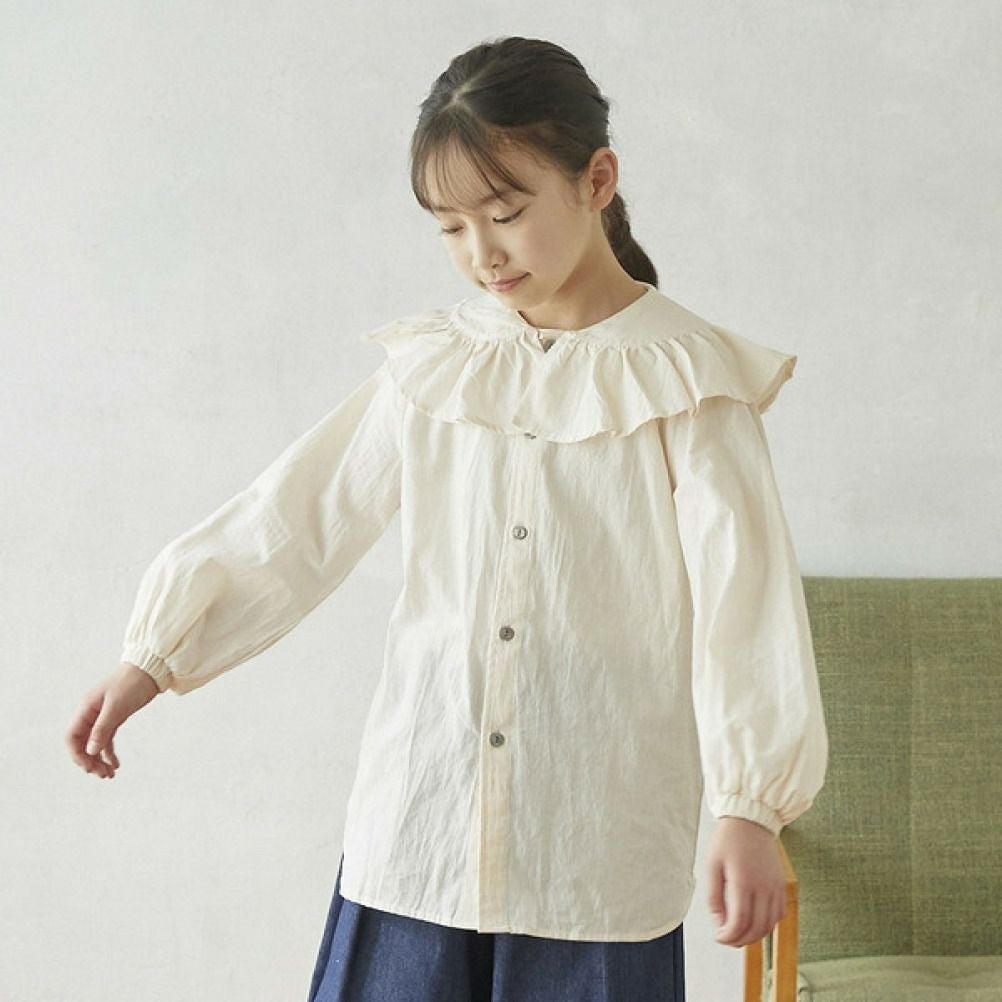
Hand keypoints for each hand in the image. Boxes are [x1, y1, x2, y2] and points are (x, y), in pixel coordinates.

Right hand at [65, 661, 160, 778]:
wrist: (150, 669)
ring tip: (109, 775)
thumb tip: (90, 751)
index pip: (72, 736)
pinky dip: (109, 753)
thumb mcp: (116, 706)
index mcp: (86, 708)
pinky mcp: (115, 717)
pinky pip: (107, 739)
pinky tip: (115, 764)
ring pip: (95, 744)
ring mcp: (103, 716)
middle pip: (82, 743)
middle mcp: (91, 713)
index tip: (89, 767)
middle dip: (89, 761)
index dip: (77, 754)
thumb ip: (102, 728)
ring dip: (99, 760)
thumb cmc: (132, 683)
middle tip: (103, 775)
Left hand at [706, 815, 786, 947]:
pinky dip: (768, 925)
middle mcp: (763, 886)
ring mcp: (775, 887)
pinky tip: (755, 922)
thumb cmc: (729, 838)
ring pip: (770, 925)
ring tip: (739, 934)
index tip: (719, 936)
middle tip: (727, 938)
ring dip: (755, 936)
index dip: (729, 935)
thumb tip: (718, 922)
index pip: (740, 921)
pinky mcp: (781, 885)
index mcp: (743, 880)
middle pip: (757, 928)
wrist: (750, 819)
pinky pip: (779, 914)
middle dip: (740, 940)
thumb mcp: (712, 865)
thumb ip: (713, 897)